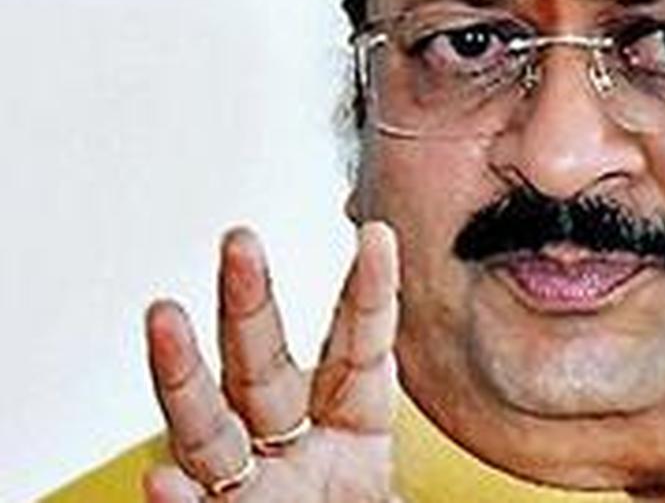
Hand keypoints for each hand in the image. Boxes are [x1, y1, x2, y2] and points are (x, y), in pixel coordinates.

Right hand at [143, 223, 401, 501]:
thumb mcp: (408, 490)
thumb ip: (451, 480)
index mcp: (352, 427)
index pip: (359, 348)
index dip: (367, 296)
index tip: (379, 236)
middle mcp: (292, 445)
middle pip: (266, 364)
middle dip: (250, 303)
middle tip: (241, 242)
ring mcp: (251, 486)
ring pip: (210, 426)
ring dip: (184, 374)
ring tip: (164, 319)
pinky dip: (179, 500)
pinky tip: (164, 480)